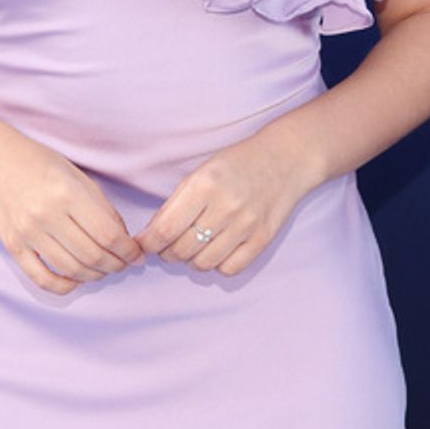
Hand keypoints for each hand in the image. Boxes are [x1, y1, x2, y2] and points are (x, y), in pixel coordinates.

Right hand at [0, 121, 143, 294]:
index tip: (137, 255)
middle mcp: (47, 215)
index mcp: (67, 193)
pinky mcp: (13, 246)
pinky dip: (64, 286)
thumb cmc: (39, 163)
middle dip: (117, 265)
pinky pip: (41, 278)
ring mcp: (28, 233)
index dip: (129, 251)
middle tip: (124, 264)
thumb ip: (101, 206)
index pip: (109, 235)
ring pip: (71, 270)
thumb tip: (122, 239)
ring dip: (95, 276)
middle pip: (93, 256)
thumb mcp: (76, 175)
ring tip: (104, 269)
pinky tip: (76, 280)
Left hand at [135, 129, 312, 277]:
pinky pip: (230, 269)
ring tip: (193, 247)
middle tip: (168, 246)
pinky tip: (217, 250)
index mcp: (204, 185)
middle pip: (181, 250)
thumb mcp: (200, 173)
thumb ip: (176, 203)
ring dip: (191, 260)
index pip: (165, 230)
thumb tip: (151, 235)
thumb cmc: (237, 164)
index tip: (145, 245)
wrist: (285, 159)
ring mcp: (246, 225)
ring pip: (203, 263)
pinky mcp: (263, 239)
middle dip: (168, 253)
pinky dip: (218, 265)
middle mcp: (225, 207)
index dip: (149, 243)